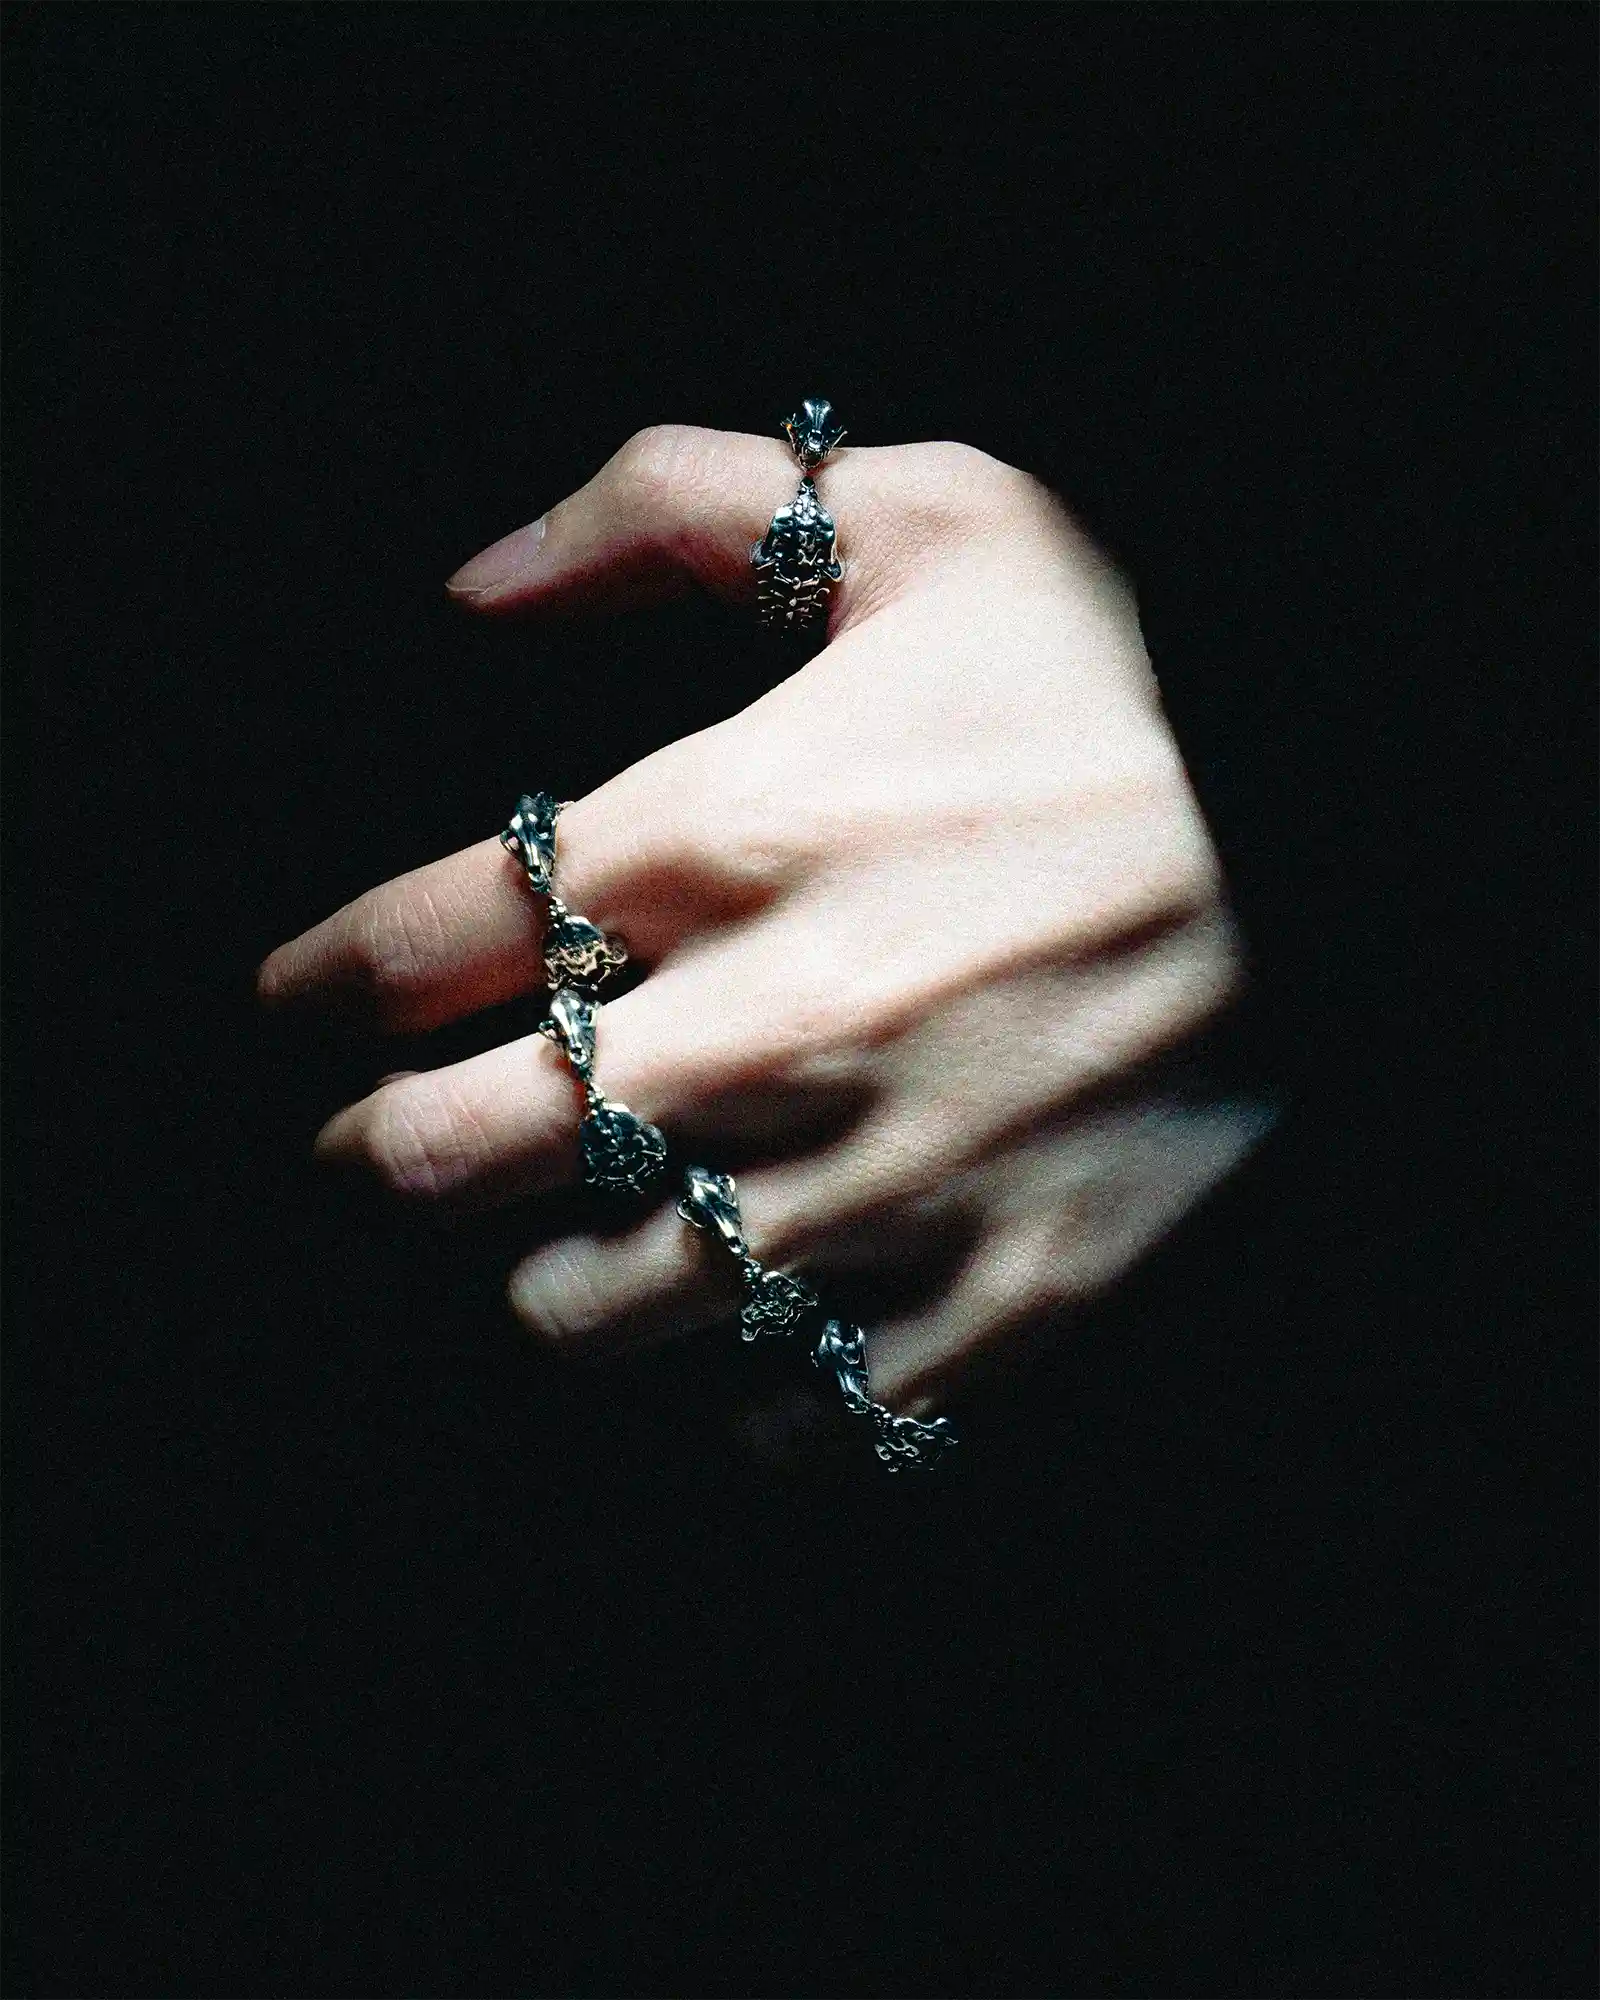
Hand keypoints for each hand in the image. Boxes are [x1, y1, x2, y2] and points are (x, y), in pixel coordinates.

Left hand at [259, 425, 1265, 1439]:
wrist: (1382, 830)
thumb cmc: (1142, 674)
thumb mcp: (935, 516)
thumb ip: (678, 503)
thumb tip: (474, 586)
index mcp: (732, 829)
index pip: (428, 938)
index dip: (323, 984)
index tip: (297, 1005)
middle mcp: (774, 1028)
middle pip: (463, 1150)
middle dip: (386, 1155)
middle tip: (381, 1147)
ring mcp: (890, 1182)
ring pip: (607, 1310)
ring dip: (549, 1288)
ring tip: (556, 1263)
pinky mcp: (1008, 1290)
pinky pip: (812, 1404)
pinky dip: (755, 1391)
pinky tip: (760, 1343)